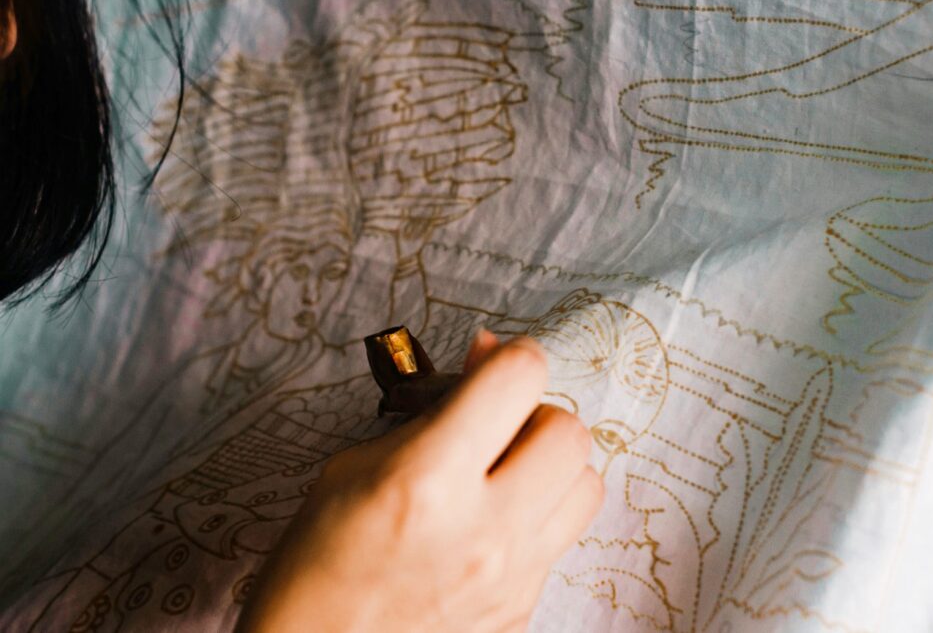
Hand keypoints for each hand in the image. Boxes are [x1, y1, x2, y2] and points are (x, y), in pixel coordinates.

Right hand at [237, 330, 603, 632]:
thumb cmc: (316, 559)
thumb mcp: (355, 465)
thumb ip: (432, 412)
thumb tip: (489, 355)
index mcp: (429, 479)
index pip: (519, 380)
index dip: (511, 357)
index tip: (496, 365)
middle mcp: (484, 529)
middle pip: (570, 432)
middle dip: (536, 414)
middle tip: (497, 428)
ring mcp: (511, 578)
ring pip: (586, 486)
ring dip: (552, 468)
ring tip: (506, 476)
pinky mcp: (522, 610)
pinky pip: (559, 540)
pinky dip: (536, 520)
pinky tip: (490, 528)